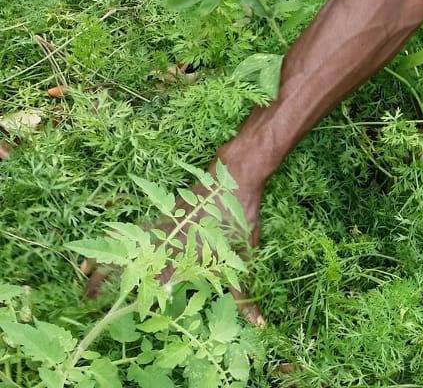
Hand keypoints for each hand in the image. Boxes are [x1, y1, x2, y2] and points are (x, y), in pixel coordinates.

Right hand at [83, 166, 265, 326]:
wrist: (234, 175)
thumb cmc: (240, 216)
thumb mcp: (244, 256)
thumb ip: (244, 294)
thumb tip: (260, 324)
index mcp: (184, 253)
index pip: (157, 279)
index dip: (142, 295)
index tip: (123, 309)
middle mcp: (168, 240)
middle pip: (134, 261)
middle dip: (110, 279)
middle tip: (88, 297)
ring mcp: (163, 226)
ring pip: (129, 245)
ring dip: (108, 259)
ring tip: (84, 273)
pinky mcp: (165, 215)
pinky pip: (137, 230)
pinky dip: (120, 238)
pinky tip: (106, 241)